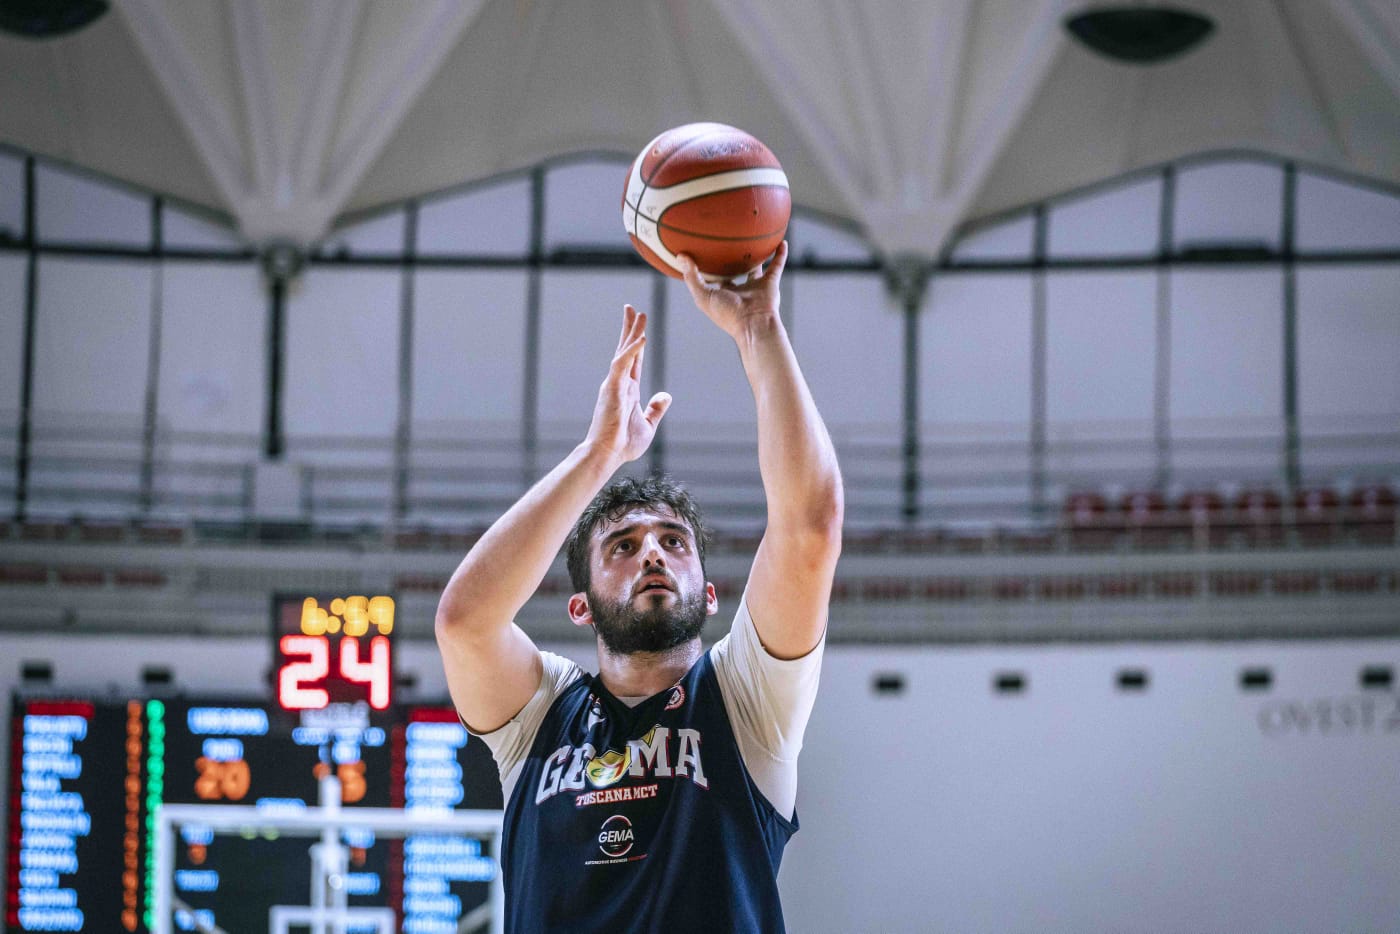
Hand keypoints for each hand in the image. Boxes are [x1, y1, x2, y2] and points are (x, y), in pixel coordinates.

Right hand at [583, 305, 671, 465]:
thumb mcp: (648, 424)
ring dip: (631, 332)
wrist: (607, 455)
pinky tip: (642, 338)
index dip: (636, 342)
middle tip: (633, 309)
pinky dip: (632, 350)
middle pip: (626, 349)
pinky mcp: (612, 388)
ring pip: (624, 351)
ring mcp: (615, 384)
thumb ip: (656, 409)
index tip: (640, 327)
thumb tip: (666, 395)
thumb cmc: (623, 443)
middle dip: (630, 328)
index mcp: (628, 389)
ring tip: (637, 314)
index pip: (633, 360)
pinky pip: (623, 364)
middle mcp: (620, 382)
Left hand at [677, 240, 788, 339]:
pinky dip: (780, 254)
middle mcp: (740, 290)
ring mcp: (756, 286)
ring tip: (756, 240)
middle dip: (730, 261)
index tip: (701, 254)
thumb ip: (692, 277)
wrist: (753, 324)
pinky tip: (781, 241)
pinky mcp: (770, 283)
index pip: (714, 279)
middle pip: (735, 271)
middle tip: (727, 244)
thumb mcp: (703, 296)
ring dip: (757, 255)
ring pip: (756, 267)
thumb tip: (680, 256)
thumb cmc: (726, 314)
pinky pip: (777, 265)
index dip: (708, 269)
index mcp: (723, 294)